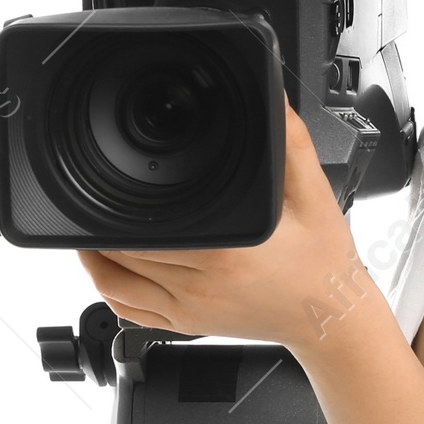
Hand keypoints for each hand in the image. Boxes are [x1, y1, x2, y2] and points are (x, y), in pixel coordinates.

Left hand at [77, 94, 377, 355]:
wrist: (331, 316)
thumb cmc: (323, 261)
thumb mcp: (314, 194)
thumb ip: (291, 143)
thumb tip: (274, 98)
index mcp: (226, 249)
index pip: (146, 227)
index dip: (118, 202)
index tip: (112, 178)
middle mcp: (200, 282)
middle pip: (122, 251)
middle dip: (102, 222)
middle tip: (96, 192)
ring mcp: (189, 309)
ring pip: (114, 282)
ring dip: (94, 254)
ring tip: (92, 225)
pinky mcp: (187, 324)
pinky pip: (129, 311)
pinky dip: (106, 286)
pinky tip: (105, 265)